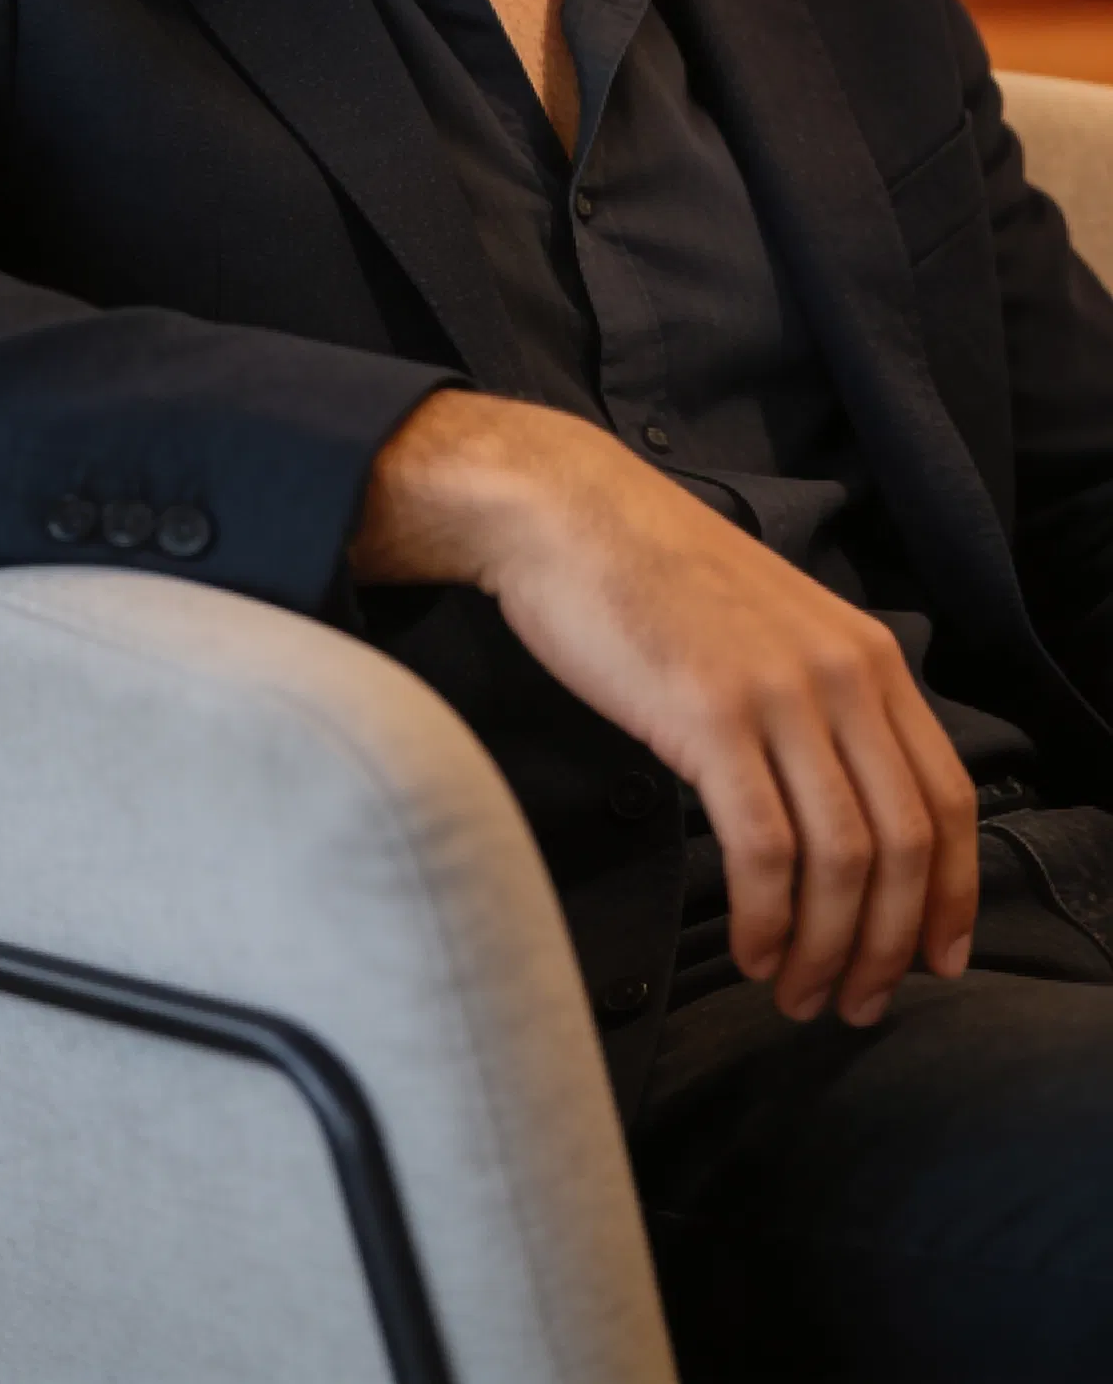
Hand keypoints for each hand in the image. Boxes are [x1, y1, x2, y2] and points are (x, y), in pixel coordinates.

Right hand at [352, 388, 977, 1026]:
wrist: (565, 514)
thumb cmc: (654, 581)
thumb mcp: (773, 629)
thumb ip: (822, 703)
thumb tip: (847, 813)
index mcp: (869, 654)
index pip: (949, 797)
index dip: (952, 894)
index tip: (935, 960)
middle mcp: (842, 672)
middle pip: (904, 843)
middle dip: (889, 945)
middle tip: (855, 1003)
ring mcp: (779, 692)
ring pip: (842, 858)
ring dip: (827, 949)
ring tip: (798, 994)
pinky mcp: (710, 714)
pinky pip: (764, 849)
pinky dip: (768, 919)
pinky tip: (752, 949)